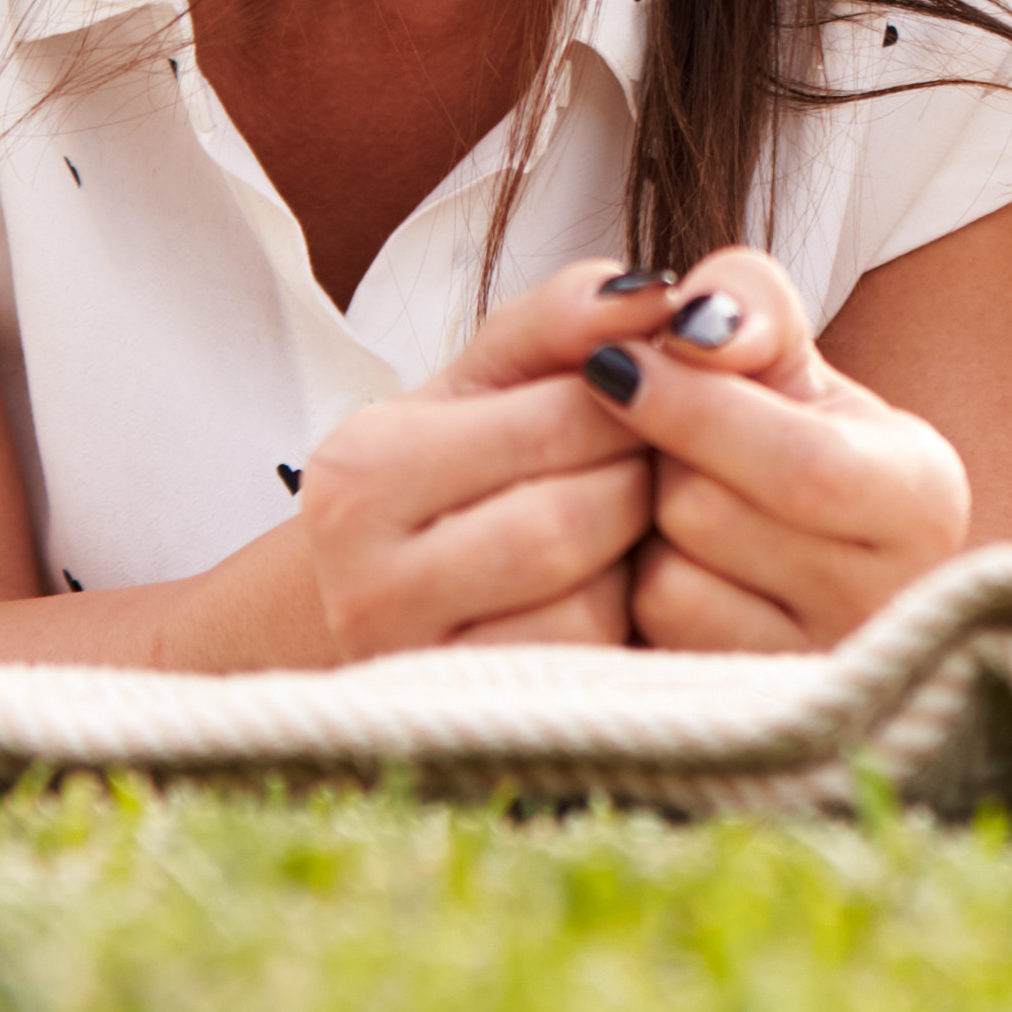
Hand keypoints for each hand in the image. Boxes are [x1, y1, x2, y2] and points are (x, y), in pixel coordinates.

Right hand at [295, 260, 662, 655]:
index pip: (563, 415)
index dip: (636, 405)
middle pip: (572, 518)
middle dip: (634, 487)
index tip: (645, 403)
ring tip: (620, 527)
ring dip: (629, 561)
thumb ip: (568, 314)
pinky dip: (615, 625)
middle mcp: (359, 574)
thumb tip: (651, 293)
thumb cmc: (471, 463)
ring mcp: (409, 664)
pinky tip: (602, 591)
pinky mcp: (466, 718)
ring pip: (583, 601)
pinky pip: (584, 666)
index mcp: (360, 469)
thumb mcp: (499, 374)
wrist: (395, 592)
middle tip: (643, 470)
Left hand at [583, 247, 973, 651]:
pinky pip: (653, 628)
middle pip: (710, 514)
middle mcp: (890, 601)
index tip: (615, 363)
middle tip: (660, 427)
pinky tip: (666, 551)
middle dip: (662, 457)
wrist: (796, 537)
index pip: (803, 465)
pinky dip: (636, 577)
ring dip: (645, 519)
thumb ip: (748, 301)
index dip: (696, 408)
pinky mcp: (747, 710)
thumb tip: (692, 327)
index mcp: (923, 500)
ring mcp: (820, 667)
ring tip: (679, 490)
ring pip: (671, 578)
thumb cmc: (788, 426)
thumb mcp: (788, 349)